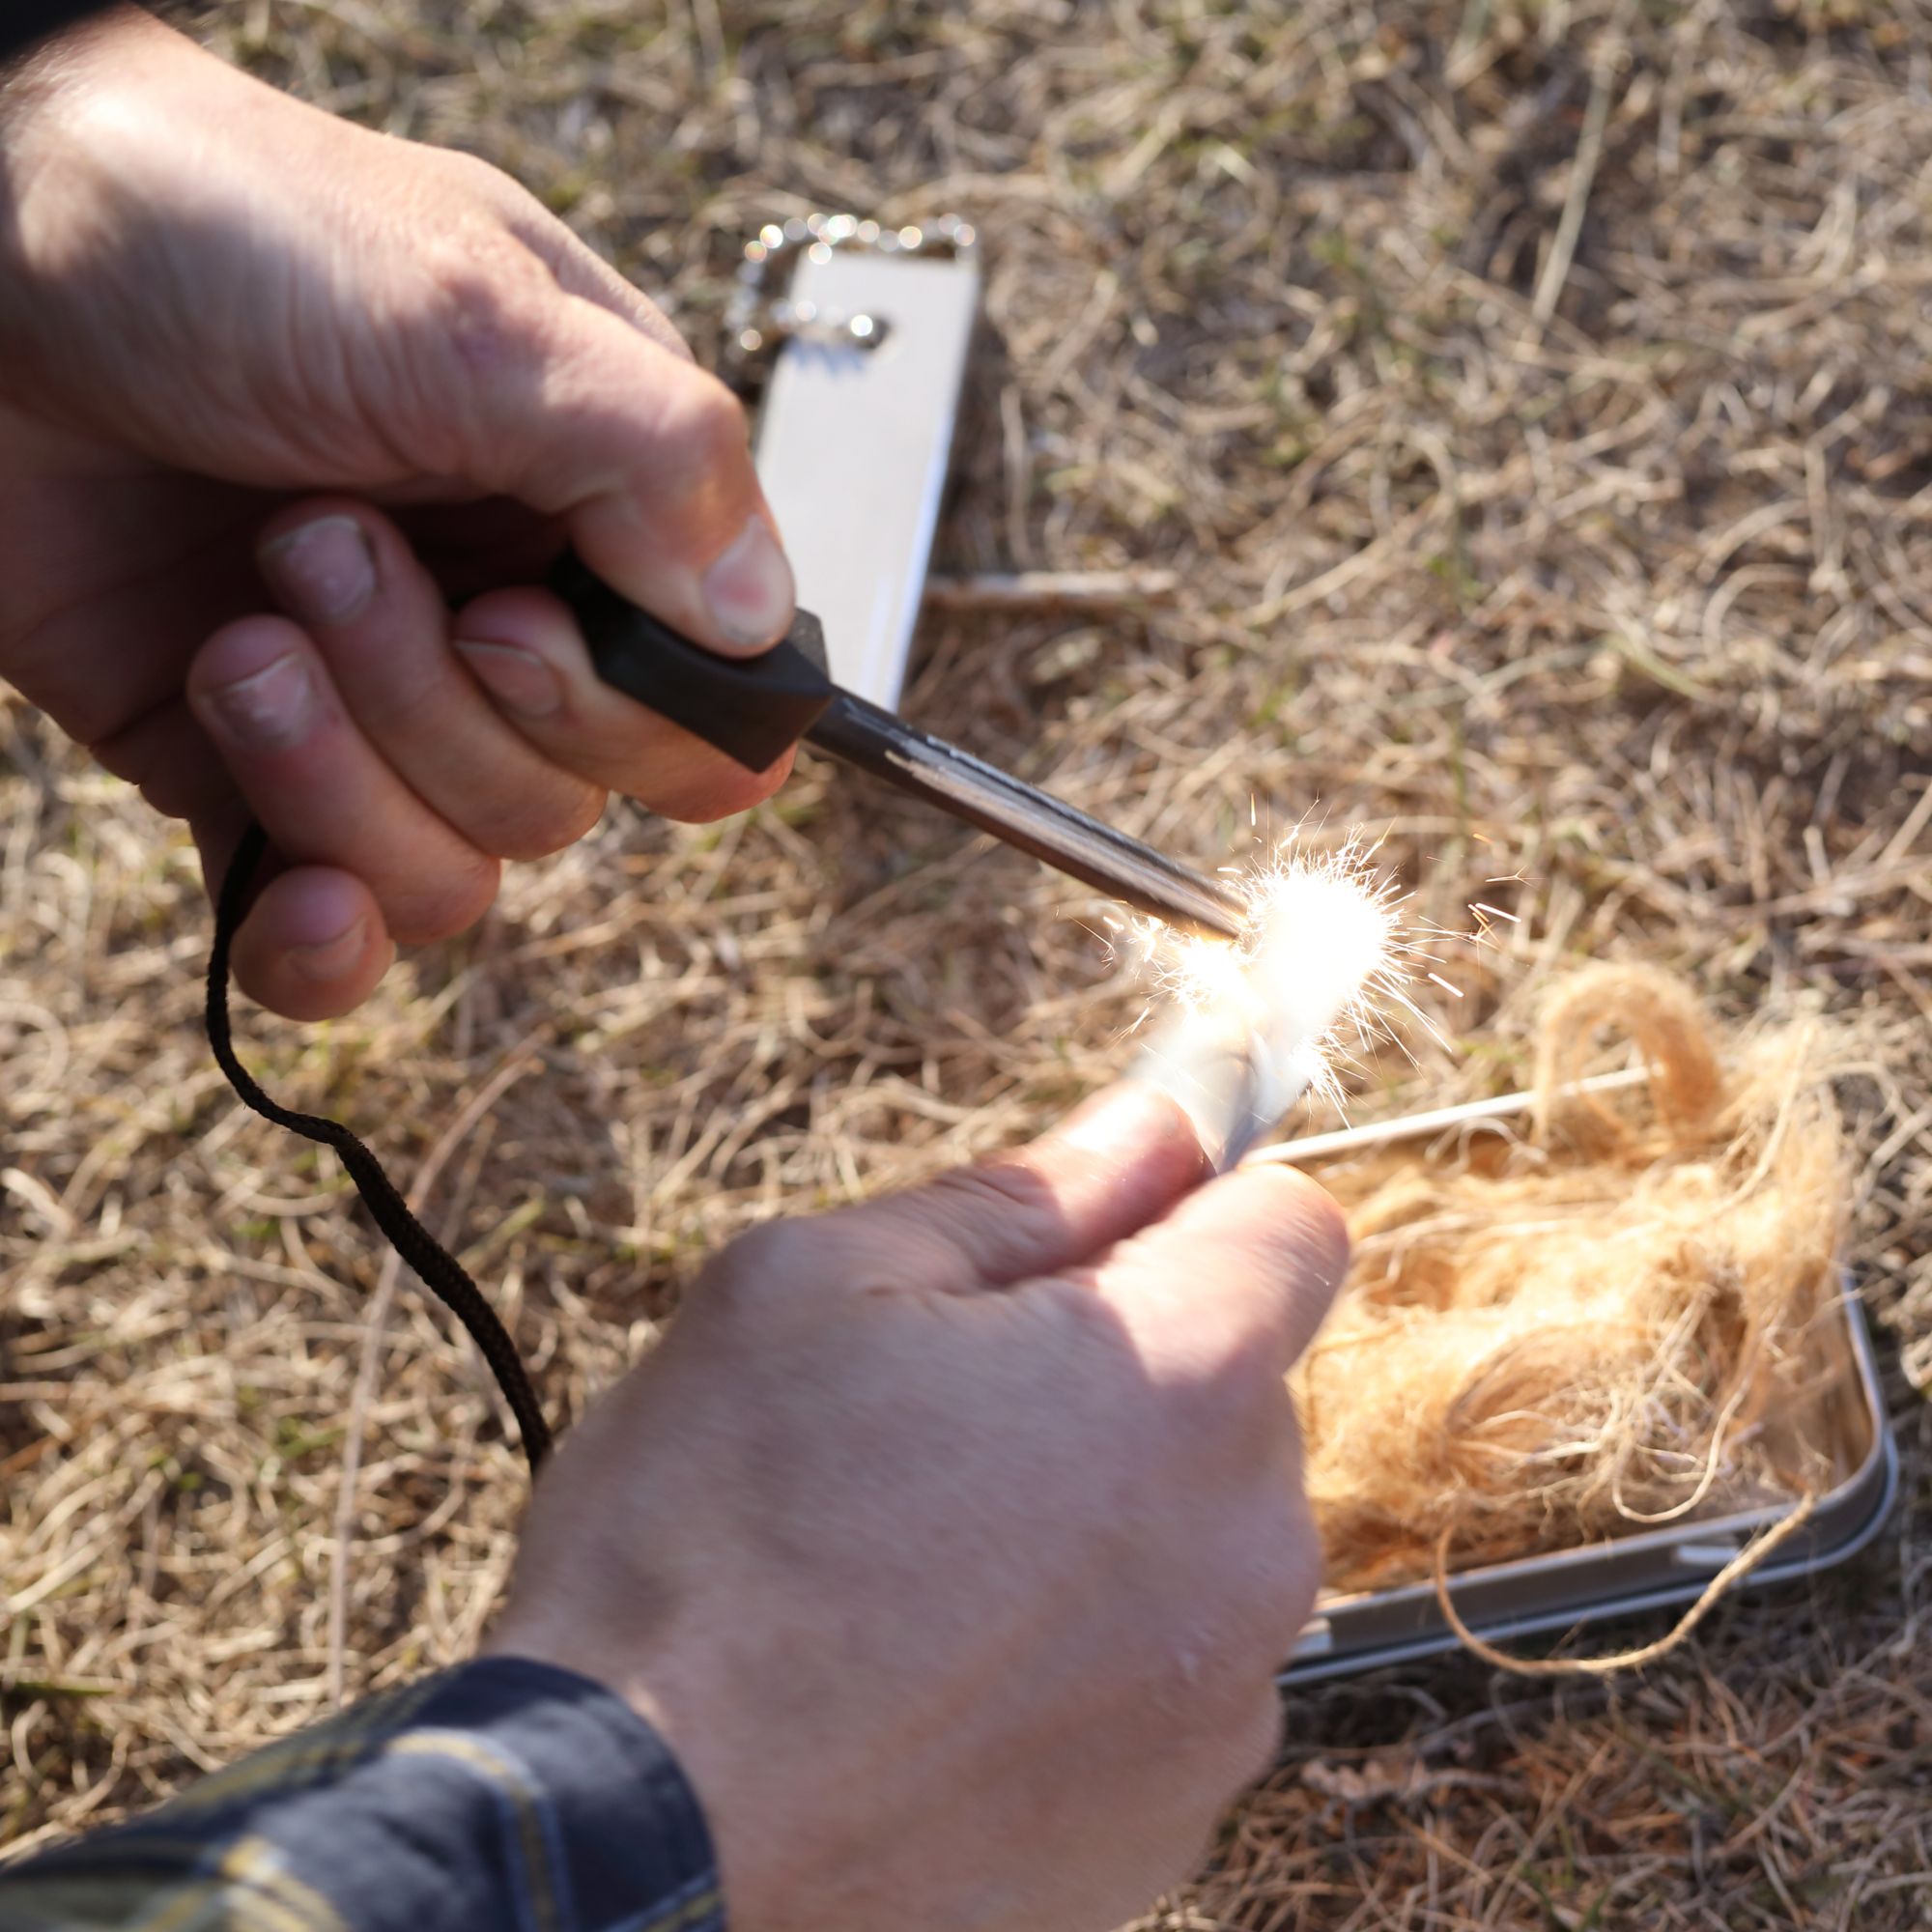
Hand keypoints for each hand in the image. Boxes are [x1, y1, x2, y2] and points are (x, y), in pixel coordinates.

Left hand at [0, 8, 794, 1019]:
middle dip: (439, 705)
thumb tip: (751, 632)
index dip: (634, 719)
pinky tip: (295, 897)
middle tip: (320, 543)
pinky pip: (334, 930)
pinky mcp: (246, 772)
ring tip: (241, 623)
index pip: (705, 708)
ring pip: (457, 871)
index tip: (514, 622)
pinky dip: (322, 941)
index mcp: (594, 508)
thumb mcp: (472, 310)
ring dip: (346, 773)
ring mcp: (375, 707)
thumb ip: (656, 464)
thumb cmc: (218, 233)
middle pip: (570, 801)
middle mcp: (501, 617)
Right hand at [487, 1088, 1348, 1931]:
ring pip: (1199, 1531)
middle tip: (950, 1406)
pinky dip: (1086, 1648)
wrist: (638, 1843)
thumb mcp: (817, 1287)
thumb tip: (1145, 1128)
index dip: (1195, 1206)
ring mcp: (1223, 1697)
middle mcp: (1249, 1540)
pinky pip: (1165, 1669)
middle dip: (1128, 1364)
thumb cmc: (710, 1538)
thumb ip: (1019, 1198)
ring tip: (925, 1557)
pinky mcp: (1174, 1819)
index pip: (1291, 1224)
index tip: (1100, 1231)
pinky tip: (941, 1673)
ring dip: (1107, 1512)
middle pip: (1240, 1384)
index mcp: (1181, 1377)